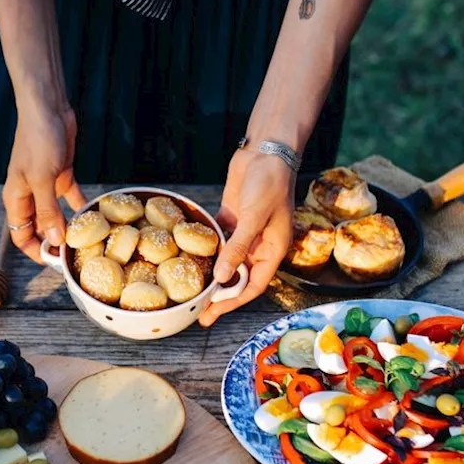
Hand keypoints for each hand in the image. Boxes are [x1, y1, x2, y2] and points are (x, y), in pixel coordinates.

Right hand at [2, 102, 85, 262]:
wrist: (47, 108)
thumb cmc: (38, 140)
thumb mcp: (42, 180)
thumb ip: (48, 211)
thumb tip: (53, 241)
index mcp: (16, 198)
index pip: (20, 234)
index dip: (34, 250)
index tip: (53, 260)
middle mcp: (29, 195)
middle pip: (39, 228)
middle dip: (54, 241)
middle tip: (75, 253)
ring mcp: (45, 186)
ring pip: (56, 215)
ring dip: (69, 226)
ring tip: (86, 238)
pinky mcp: (61, 175)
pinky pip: (70, 198)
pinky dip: (80, 206)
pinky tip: (94, 215)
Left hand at [199, 148, 294, 325]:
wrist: (267, 150)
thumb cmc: (269, 183)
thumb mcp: (254, 217)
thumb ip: (238, 247)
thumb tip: (224, 276)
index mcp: (272, 249)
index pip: (253, 285)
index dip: (234, 301)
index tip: (215, 313)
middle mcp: (258, 244)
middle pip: (238, 277)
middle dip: (220, 295)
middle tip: (199, 311)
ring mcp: (244, 231)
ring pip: (227, 260)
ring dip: (212, 274)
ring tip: (193, 290)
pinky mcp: (232, 216)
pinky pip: (218, 239)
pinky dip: (207, 248)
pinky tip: (190, 257)